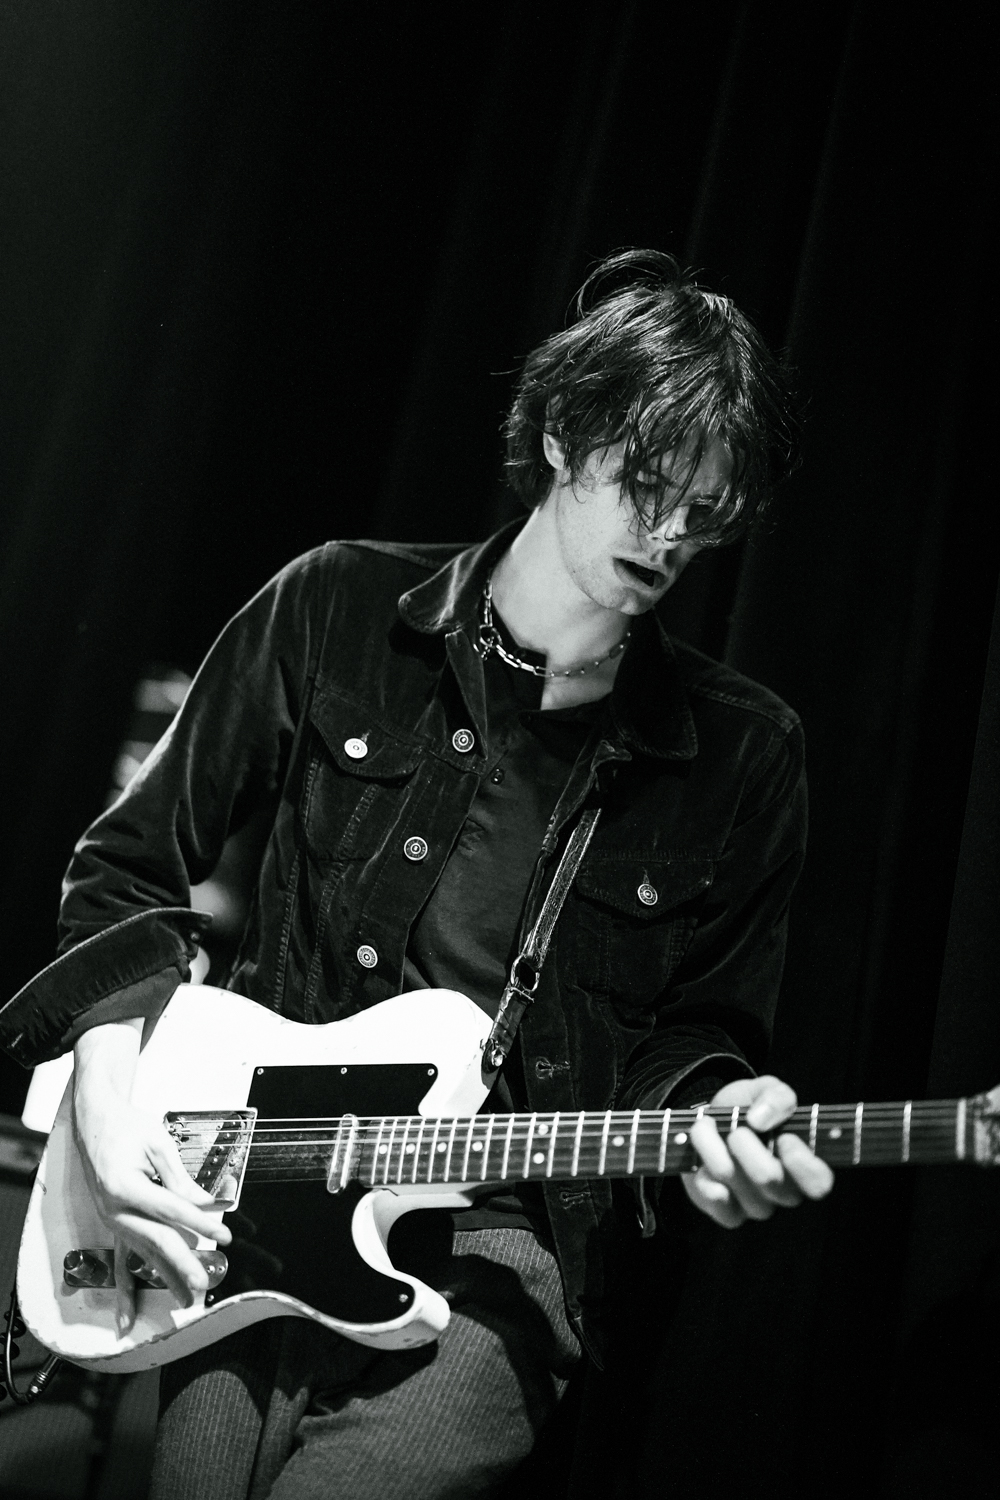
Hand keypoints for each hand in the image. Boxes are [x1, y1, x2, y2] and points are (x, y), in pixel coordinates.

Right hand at [73, 1023, 231, 1332]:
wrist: (93, 1121)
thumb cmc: (127, 1127)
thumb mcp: (158, 1144)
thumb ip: (179, 1179)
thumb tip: (203, 1204)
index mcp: (125, 1186)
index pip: (171, 1210)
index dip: (200, 1223)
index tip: (225, 1236)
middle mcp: (114, 1209)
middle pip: (155, 1241)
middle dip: (182, 1264)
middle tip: (204, 1282)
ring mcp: (111, 1220)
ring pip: (141, 1255)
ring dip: (164, 1277)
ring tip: (186, 1299)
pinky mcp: (113, 1223)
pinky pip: (118, 1261)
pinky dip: (125, 1290)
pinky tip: (125, 1320)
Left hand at [682, 1075, 833, 1228]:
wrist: (711, 1119)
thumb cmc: (749, 1108)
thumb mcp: (767, 1089)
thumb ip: (777, 1096)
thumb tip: (760, 1119)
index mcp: (804, 1164)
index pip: (819, 1182)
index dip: (802, 1163)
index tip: (784, 1137)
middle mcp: (785, 1191)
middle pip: (770, 1179)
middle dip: (745, 1146)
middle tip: (736, 1130)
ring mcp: (757, 1205)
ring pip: (736, 1184)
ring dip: (714, 1151)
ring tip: (705, 1129)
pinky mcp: (729, 1213)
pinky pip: (718, 1206)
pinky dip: (704, 1182)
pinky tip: (701, 1167)